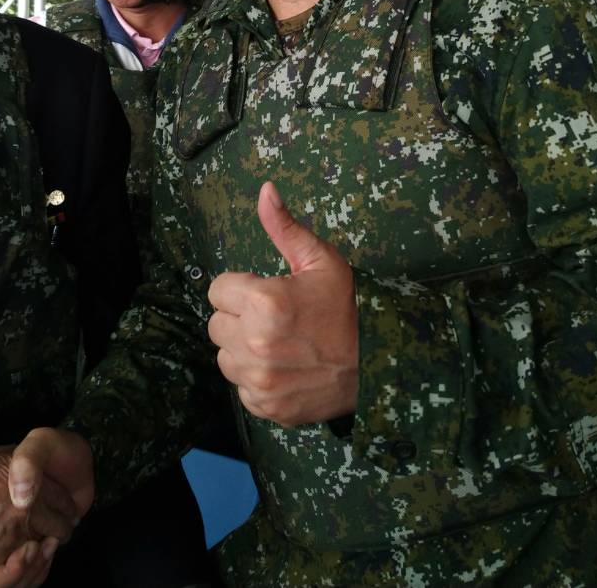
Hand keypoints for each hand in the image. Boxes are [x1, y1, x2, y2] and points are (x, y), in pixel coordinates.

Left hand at [206, 181, 358, 426]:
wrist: (379, 363)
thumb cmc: (348, 307)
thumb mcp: (320, 260)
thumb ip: (284, 227)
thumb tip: (265, 190)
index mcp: (263, 302)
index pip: (218, 290)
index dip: (242, 288)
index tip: (267, 293)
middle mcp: (254, 343)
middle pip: (217, 323)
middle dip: (240, 318)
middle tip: (276, 319)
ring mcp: (258, 380)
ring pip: (225, 357)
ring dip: (244, 350)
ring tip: (280, 344)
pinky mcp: (265, 407)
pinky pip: (241, 389)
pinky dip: (257, 380)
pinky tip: (285, 368)